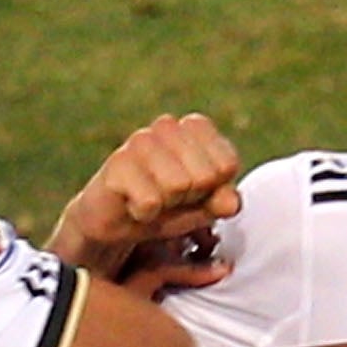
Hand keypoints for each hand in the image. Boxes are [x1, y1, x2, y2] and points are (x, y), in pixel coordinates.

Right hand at [48, 113, 243, 281]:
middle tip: (169, 198)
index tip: (193, 190)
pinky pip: (150, 201)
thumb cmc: (165, 206)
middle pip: (204, 177)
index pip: (227, 165)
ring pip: (178, 186)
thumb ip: (221, 201)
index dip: (212, 189)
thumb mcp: (202, 207)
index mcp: (196, 127)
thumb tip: (231, 202)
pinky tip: (133, 206)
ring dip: (166, 206)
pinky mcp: (117, 162)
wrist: (115, 221)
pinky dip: (145, 215)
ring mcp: (140, 140)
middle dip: (190, 198)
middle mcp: (168, 125)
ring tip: (151, 199)